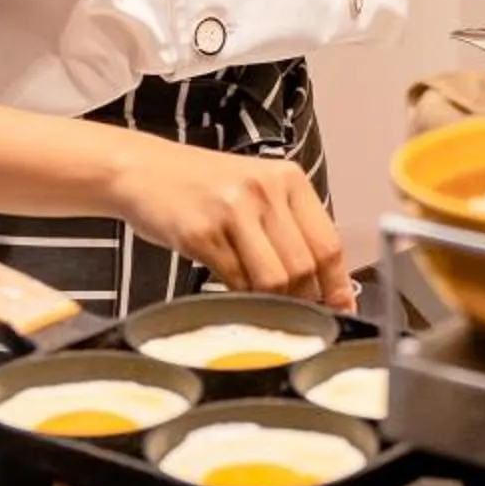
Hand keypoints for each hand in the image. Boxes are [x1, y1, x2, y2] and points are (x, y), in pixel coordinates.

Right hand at [108, 138, 351, 306]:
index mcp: (288, 179)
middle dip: (304, 300)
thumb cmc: (202, 186)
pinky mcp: (201, 233)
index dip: (337, 284)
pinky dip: (240, 298)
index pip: (328, 243)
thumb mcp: (255, 190)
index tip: (341, 308)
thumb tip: (323, 283)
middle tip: (296, 315)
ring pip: (274, 278)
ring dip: (272, 303)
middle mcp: (265, 190)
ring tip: (264, 306)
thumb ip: (288, 227)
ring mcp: (233, 210)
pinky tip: (234, 294)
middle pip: (304, 266)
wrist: (142, 170)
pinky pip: (235, 281)